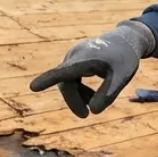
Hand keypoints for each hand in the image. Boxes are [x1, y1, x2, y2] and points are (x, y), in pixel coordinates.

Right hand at [29, 20, 154, 117]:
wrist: (124, 41)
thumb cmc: (124, 59)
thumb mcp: (122, 77)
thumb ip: (108, 94)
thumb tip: (93, 112)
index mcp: (86, 58)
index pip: (65, 71)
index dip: (49, 79)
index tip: (33, 87)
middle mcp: (75, 56)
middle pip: (66, 82)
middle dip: (73, 100)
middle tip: (85, 116)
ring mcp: (72, 58)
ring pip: (67, 82)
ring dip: (77, 96)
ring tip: (91, 106)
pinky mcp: (72, 61)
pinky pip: (70, 79)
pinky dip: (79, 91)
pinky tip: (90, 98)